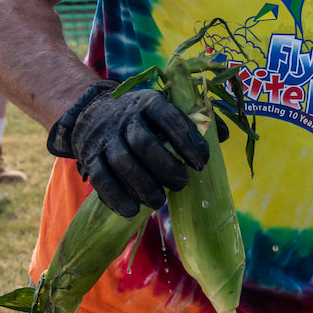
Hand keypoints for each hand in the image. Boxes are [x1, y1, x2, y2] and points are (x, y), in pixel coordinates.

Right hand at [48, 80, 208, 216]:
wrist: (91, 112)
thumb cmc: (142, 117)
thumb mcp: (164, 109)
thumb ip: (194, 121)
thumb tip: (223, 135)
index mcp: (147, 102)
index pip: (168, 116)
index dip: (187, 140)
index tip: (202, 162)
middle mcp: (123, 117)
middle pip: (144, 142)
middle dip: (167, 167)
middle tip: (182, 183)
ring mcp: (104, 137)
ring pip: (122, 162)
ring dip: (144, 186)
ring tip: (160, 201)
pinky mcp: (89, 157)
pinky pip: (100, 178)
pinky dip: (117, 197)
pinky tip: (133, 210)